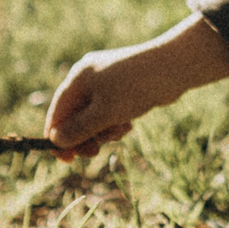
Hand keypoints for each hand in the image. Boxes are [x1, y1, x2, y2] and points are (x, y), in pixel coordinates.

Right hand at [43, 14, 228, 158]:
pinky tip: (128, 125)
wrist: (173, 68)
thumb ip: (78, 129)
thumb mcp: (104, 114)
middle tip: (95, 152)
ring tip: (119, 131)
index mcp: (78, 78)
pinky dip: (115, 123)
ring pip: (94, 117)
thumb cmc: (134, 88)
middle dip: (85, 136)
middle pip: (75, 115)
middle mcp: (89, 78)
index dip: (57, 137)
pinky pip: (110, 112)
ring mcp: (107, 82)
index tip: (64, 160)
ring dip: (103, 131)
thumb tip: (56, 141)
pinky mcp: (123, 88)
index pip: (58, 111)